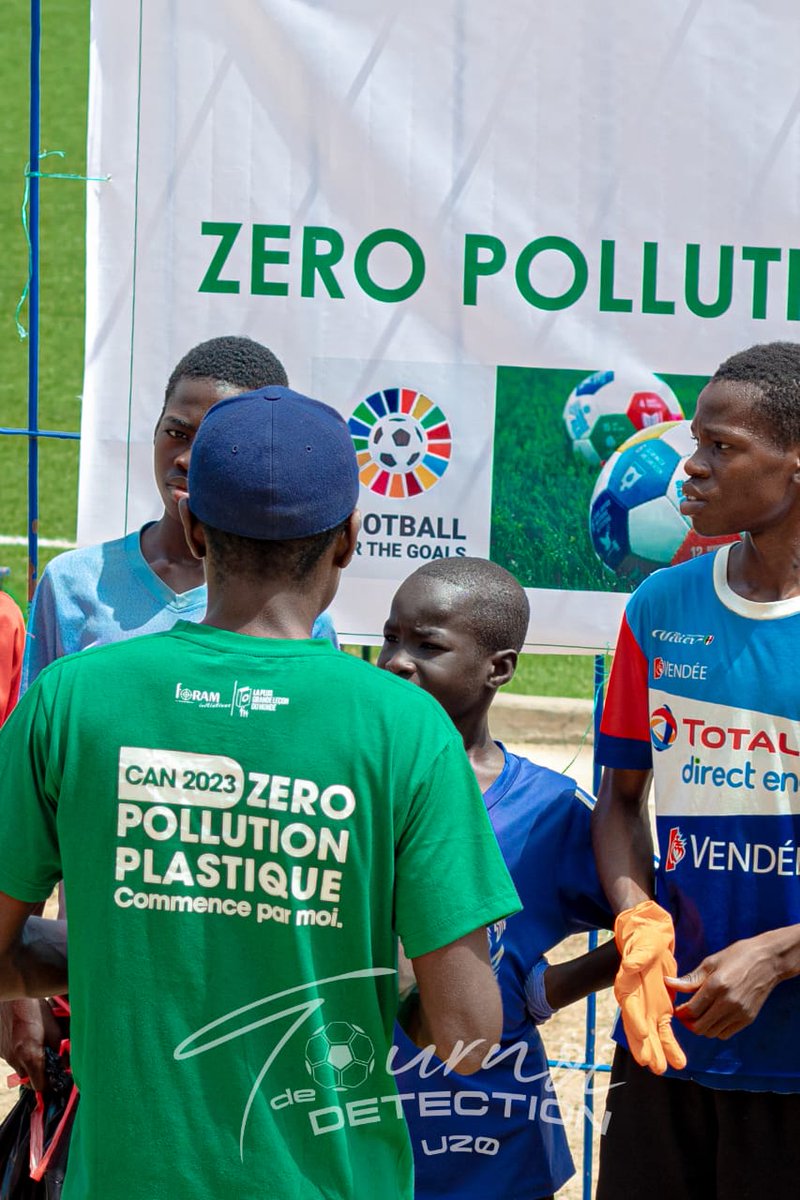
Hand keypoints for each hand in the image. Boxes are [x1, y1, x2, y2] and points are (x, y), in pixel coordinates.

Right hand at [0, 998, 61, 1091]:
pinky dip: (20, 1054)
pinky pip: (12, 1058)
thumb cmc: (35, 1010)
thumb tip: (65, 1065)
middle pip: (29, 1080)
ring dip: (29, 1063)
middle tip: (49, 1063)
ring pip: (20, 1069)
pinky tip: (27, 1039)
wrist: (13, 996)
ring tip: (37, 1046)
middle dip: (39, 1075)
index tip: (56, 1079)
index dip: (49, 1085)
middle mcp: (15, 1060)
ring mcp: (5, 1055)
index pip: (39, 1086)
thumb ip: (59, 1050)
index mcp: (30, 1056)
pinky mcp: (0, 1049)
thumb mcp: (54, 1030)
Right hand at [614, 900, 685, 1074]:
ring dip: (658, 1050)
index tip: (643, 1037)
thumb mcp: (641, 946)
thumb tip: (629, 966)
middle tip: (653, 1065)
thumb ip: (636, 958)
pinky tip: (678, 1061)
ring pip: (651, 1033)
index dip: (635, 1023)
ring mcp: (647, 1006)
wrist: (651, 938)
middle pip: (639, 1027)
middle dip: (645, 1047)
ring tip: (663, 1069)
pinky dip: (670, 1044)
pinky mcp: (660, 1008)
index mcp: (628, 985)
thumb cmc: (644, 940)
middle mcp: (636, 1000)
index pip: (630, 1007)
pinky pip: (665, 1030)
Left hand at [667, 935, 781, 1039]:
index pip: (692, 1010)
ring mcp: (739, 1012)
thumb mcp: (711, 963)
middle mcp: (728, 1002)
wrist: (768, 960)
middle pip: (700, 1026)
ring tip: (699, 1015)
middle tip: (685, 1014)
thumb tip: (668, 983)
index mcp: (716, 985)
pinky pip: (725, 1034)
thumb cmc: (736, 956)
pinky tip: (714, 1017)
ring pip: (712, 1033)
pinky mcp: (748, 1018)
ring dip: (702, 1027)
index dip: (681, 1012)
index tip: (678, 1009)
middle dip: (688, 1022)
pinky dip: (716, 1029)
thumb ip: (690, 979)